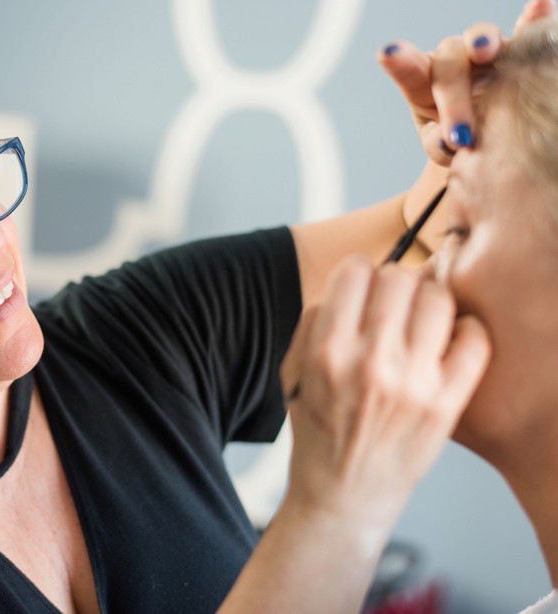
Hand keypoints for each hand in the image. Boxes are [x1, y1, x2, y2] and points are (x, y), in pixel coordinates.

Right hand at [279, 258, 490, 534]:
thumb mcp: (293, 374)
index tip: (359, 288)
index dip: (356, 274)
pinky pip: (474, 339)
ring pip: (437, 299)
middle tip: (390, 306)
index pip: (354, 272)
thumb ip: (314, 323)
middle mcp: (370, 363)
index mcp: (326, 353)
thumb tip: (350, 285)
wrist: (344, 495)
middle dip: (392, 285)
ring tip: (418, 321)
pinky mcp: (446, 403)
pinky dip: (464, 331)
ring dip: (427, 302)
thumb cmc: (318, 434)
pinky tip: (446, 343)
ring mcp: (413, 384)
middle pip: (398, 278)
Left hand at [379, 0, 555, 165]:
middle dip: (453, 101)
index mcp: (425, 83)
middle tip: (459, 136)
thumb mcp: (442, 148)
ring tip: (485, 50)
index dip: (401, 62)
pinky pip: (529, 31)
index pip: (412, 72)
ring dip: (482, 40)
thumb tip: (447, 141)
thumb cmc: (455, 140)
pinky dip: (535, 17)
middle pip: (449, 65)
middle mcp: (453, 61)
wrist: (488, 135)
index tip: (387, 53)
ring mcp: (487, 51)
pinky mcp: (520, 49)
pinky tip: (541, 5)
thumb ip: (437, 145)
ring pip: (480, 37)